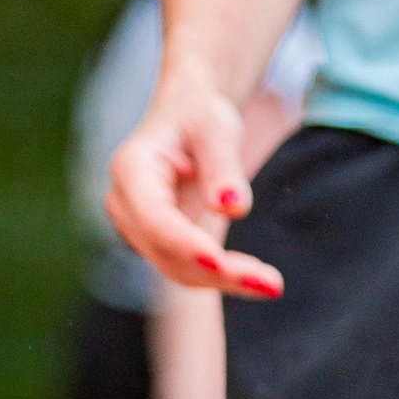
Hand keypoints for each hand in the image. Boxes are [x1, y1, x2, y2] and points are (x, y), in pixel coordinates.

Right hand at [106, 60, 284, 299]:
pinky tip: (259, 280)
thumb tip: (232, 207)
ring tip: (271, 284)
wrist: (187, 117)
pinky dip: (222, 277)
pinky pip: (188, 269)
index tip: (221, 262)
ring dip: (223, 281)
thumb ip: (223, 166)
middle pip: (167, 253)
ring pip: (177, 270)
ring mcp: (138, 228)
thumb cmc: (200, 114)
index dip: (186, 244)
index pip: (155, 218)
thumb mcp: (217, 126)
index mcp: (132, 169)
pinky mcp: (158, 243)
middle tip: (272, 284)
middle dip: (217, 272)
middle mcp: (126, 205)